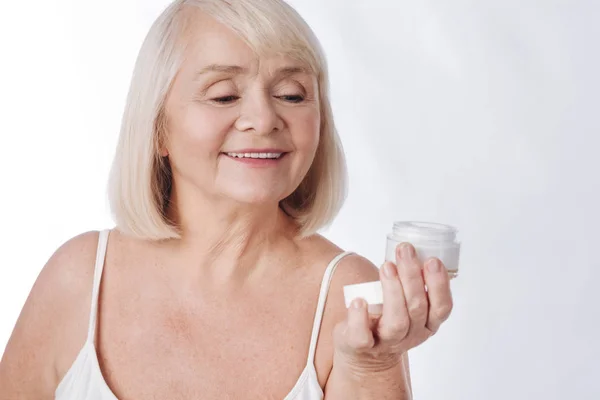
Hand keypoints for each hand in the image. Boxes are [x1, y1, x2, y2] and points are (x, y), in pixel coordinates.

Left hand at [333, 242, 453, 374]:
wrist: (362, 350)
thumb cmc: (387, 315)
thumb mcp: (407, 302)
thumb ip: (413, 282)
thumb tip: (414, 248)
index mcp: (427, 324)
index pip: (442, 308)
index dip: (439, 284)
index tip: (432, 260)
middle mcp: (411, 336)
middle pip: (417, 308)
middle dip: (412, 276)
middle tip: (405, 250)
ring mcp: (386, 342)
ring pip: (396, 321)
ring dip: (392, 290)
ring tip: (387, 266)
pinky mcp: (361, 346)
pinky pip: (362, 336)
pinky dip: (360, 317)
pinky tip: (358, 300)